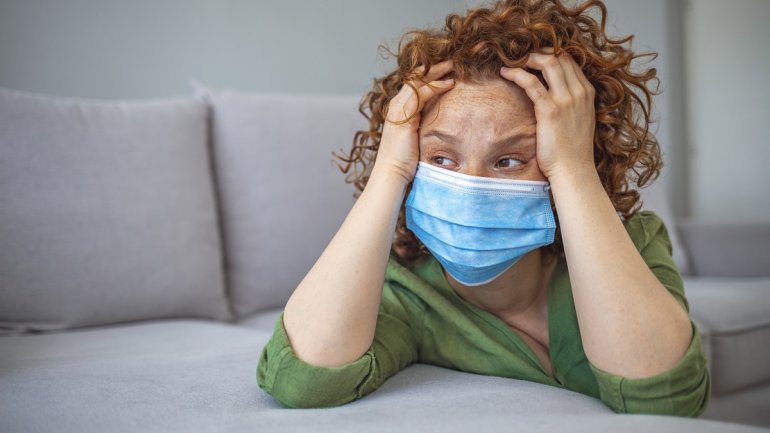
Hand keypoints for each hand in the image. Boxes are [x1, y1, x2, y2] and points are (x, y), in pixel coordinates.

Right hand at [373, 60, 454, 183]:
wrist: (392, 174)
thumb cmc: (405, 161)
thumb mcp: (416, 137)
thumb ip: (424, 124)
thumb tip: (442, 121)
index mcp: (398, 109)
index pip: (414, 84)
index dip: (430, 74)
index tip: (448, 69)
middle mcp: (396, 105)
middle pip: (415, 77)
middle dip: (434, 67)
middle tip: (453, 60)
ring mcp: (398, 109)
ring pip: (418, 81)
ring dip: (437, 71)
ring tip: (454, 65)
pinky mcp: (403, 116)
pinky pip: (421, 94)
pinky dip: (436, 86)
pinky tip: (450, 83)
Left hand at [499, 48, 595, 180]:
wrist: (573, 170)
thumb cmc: (572, 150)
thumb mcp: (579, 120)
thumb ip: (572, 103)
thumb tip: (555, 95)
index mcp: (587, 93)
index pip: (570, 61)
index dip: (551, 54)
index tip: (534, 57)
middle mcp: (579, 92)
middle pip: (560, 56)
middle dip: (539, 52)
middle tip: (522, 56)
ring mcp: (566, 100)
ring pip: (548, 62)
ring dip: (528, 58)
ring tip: (513, 61)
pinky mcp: (549, 110)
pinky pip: (531, 82)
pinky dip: (516, 73)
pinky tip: (506, 72)